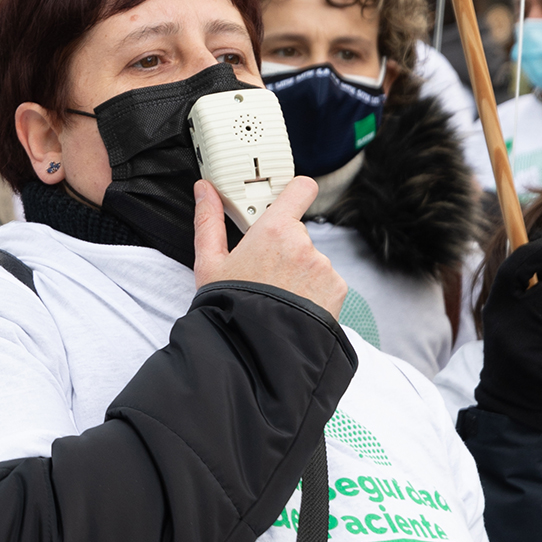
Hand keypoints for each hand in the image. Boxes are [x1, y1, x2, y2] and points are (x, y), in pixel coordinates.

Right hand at [193, 177, 345, 318]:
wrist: (255, 352)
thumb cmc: (230, 307)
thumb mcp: (210, 264)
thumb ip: (209, 221)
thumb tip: (204, 191)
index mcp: (274, 230)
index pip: (301, 189)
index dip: (296, 192)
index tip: (287, 201)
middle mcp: (304, 244)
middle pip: (298, 234)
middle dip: (284, 248)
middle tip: (263, 272)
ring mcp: (323, 267)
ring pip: (311, 260)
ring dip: (298, 273)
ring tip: (277, 296)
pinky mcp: (336, 289)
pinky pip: (325, 282)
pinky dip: (313, 292)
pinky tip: (293, 307)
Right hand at [475, 237, 541, 431]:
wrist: (508, 398)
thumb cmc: (509, 352)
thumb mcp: (502, 320)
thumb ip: (517, 297)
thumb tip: (537, 263)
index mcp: (497, 306)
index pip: (516, 267)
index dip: (538, 251)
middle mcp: (512, 318)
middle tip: (540, 327)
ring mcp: (531, 339)